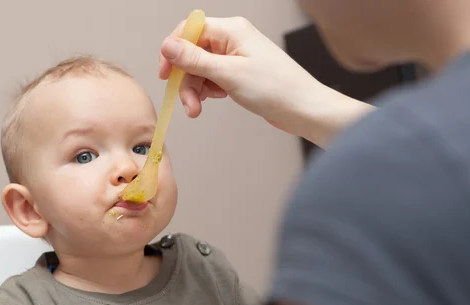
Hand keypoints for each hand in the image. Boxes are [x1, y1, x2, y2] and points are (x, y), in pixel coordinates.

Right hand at [159, 16, 372, 146]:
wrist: (303, 108)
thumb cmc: (275, 88)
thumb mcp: (228, 74)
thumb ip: (194, 60)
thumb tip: (167, 45)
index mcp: (231, 30)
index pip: (189, 31)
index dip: (173, 52)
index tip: (166, 74)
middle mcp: (233, 39)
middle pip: (193, 53)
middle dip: (186, 79)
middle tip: (188, 103)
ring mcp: (237, 56)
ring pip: (201, 68)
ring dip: (195, 89)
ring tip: (197, 110)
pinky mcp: (240, 72)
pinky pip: (213, 77)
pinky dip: (208, 91)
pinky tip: (214, 100)